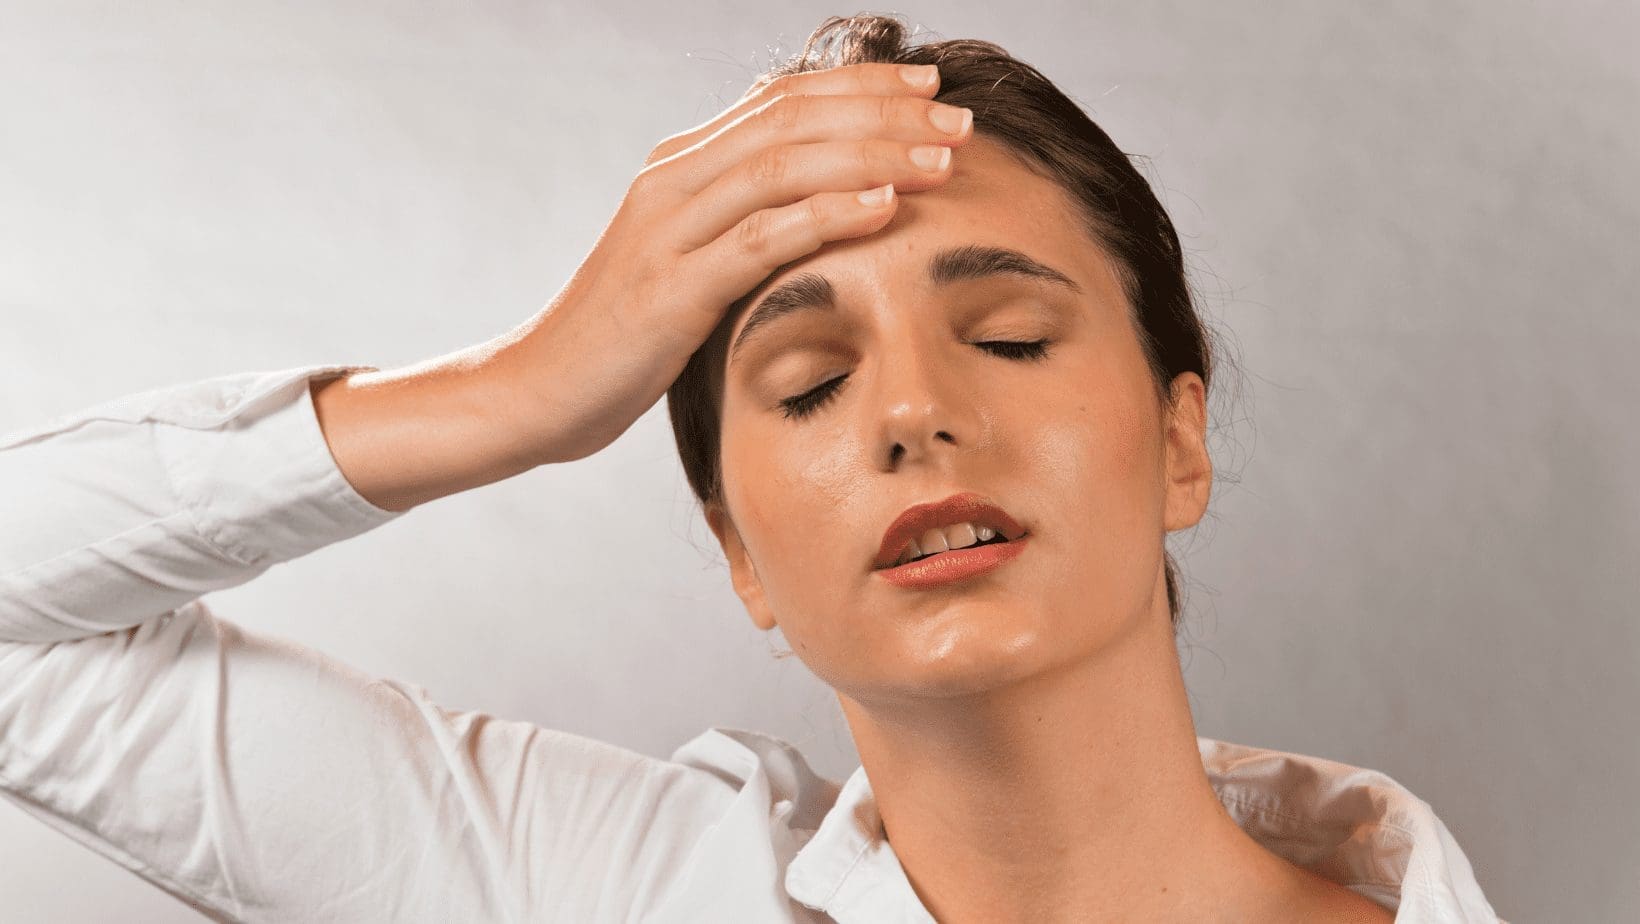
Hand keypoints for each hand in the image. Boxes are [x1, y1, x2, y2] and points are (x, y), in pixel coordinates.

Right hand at [499, 61, 974, 463]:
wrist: (537, 391)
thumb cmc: (625, 335)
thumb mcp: (688, 261)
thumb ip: (742, 224)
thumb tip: (822, 206)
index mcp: (680, 165)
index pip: (783, 99)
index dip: (862, 87)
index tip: (932, 90)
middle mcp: (672, 180)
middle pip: (794, 119)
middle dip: (885, 114)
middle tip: (960, 122)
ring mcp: (667, 230)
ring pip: (784, 165)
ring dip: (873, 156)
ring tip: (943, 159)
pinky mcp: (670, 289)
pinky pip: (761, 239)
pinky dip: (828, 216)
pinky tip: (886, 208)